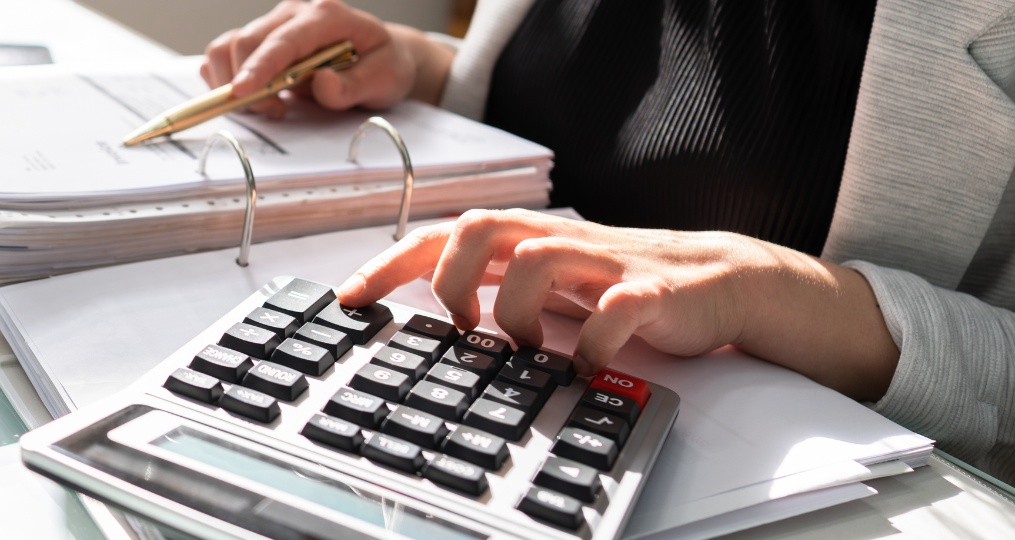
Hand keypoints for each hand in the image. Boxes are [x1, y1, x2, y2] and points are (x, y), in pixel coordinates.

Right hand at [200, 0, 454, 117]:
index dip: (259, 67)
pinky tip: (256, 94)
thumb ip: (354, 85)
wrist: (383, 56)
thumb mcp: (384, 79)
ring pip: (228, 47)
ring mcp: (276, 24)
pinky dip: (227, 78)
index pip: (283, 40)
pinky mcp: (263, 39)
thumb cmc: (384, 64)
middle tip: (275, 111)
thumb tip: (322, 84)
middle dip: (248, 84)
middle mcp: (295, 13)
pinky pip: (225, 54)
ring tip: (270, 105)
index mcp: (327, 16)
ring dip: (234, 82)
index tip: (241, 92)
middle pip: (247, 41)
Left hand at [336, 209, 900, 400]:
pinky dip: (595, 343)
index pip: (446, 234)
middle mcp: (559, 242)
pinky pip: (618, 309)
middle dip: (452, 276)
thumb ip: (496, 287)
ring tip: (523, 350)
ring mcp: (606, 262)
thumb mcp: (548, 284)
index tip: (350, 298)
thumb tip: (429, 312)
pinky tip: (587, 367)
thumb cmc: (622, 285)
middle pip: (483, 226)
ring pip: (540, 258)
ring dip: (517, 312)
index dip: (393, 261)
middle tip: (458, 324)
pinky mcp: (653, 291)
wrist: (719, 281)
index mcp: (529, 240)